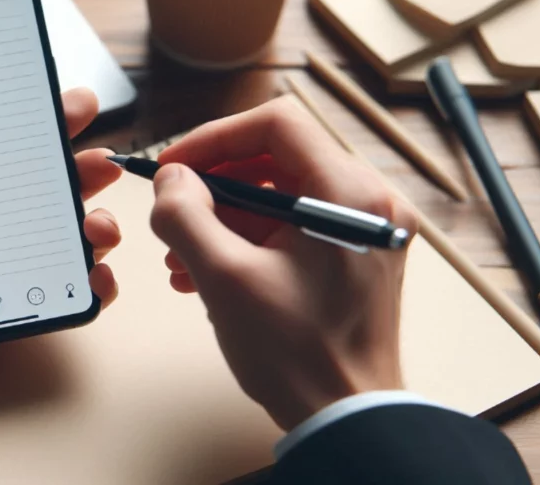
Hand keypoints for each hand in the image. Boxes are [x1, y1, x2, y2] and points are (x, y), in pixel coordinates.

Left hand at [0, 88, 121, 462]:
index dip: (6, 127)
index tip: (42, 100)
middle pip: (18, 191)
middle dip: (64, 167)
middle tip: (97, 151)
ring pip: (44, 240)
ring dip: (83, 221)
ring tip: (100, 218)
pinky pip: (48, 298)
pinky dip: (84, 288)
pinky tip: (99, 275)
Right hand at [149, 97, 417, 431]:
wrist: (345, 416)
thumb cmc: (299, 356)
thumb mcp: (223, 278)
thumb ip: (185, 215)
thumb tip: (172, 180)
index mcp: (348, 195)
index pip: (276, 124)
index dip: (214, 138)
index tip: (176, 167)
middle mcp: (366, 202)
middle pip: (275, 157)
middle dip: (214, 185)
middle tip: (174, 212)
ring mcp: (362, 229)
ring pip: (278, 194)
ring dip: (223, 216)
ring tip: (181, 255)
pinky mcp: (352, 255)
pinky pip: (291, 226)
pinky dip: (247, 239)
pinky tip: (204, 272)